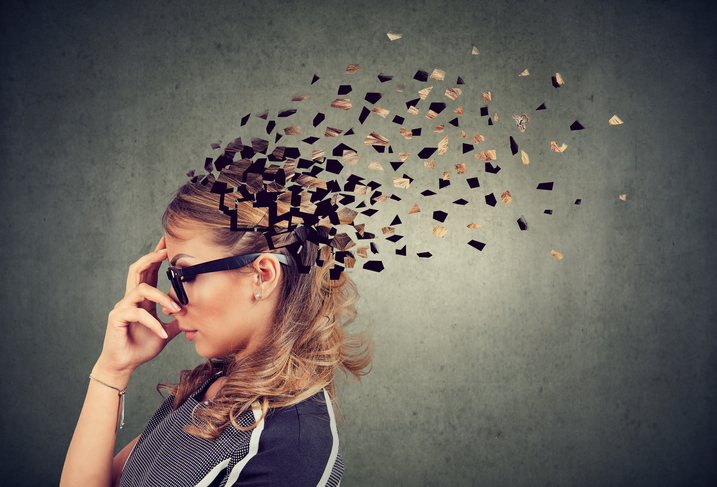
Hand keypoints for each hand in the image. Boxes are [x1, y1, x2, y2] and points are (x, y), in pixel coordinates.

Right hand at [95, 237, 181, 380]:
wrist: (124, 365)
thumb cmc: (142, 347)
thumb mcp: (166, 331)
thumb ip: (177, 321)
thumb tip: (195, 316)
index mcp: (142, 299)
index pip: (148, 272)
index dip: (156, 257)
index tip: (167, 244)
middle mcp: (131, 299)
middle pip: (137, 269)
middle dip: (151, 257)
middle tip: (166, 250)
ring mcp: (122, 307)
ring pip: (141, 289)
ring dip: (162, 297)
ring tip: (177, 310)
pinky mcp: (117, 318)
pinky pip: (138, 313)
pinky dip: (153, 322)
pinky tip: (163, 334)